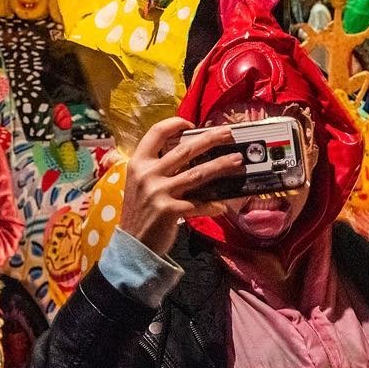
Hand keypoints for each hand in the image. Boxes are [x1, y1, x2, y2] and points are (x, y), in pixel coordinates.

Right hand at [118, 117, 242, 256]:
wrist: (132, 244)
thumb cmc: (140, 210)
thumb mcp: (138, 183)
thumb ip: (156, 167)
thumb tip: (188, 154)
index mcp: (138, 163)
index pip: (156, 132)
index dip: (175, 123)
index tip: (191, 123)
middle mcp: (148, 174)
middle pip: (185, 150)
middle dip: (210, 139)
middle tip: (228, 133)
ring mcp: (159, 192)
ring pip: (197, 173)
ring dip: (220, 165)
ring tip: (236, 160)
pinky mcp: (170, 210)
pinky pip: (198, 203)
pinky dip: (212, 204)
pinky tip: (223, 204)